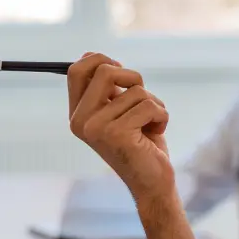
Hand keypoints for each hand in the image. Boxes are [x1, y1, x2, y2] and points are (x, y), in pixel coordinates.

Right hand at [67, 53, 174, 199]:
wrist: (153, 182)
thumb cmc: (140, 144)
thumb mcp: (120, 110)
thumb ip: (107, 89)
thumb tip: (94, 56)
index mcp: (78, 114)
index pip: (76, 71)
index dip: (101, 60)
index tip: (121, 73)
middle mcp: (81, 121)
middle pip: (105, 71)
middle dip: (133, 78)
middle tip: (143, 98)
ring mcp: (97, 128)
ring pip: (135, 90)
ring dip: (154, 104)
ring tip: (151, 125)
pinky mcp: (117, 134)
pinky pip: (149, 105)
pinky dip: (162, 116)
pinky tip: (157, 132)